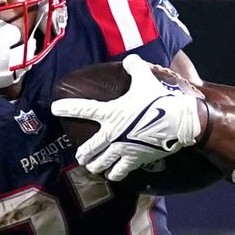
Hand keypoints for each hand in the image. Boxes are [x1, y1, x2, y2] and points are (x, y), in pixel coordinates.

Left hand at [51, 54, 200, 180]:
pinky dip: (116, 174)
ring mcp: (122, 149)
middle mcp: (112, 134)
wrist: (179, 121)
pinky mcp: (135, 159)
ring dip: (95, 165)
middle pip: (90, 148)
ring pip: (101, 163)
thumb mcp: (145, 78)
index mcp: (110, 113)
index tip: (54, 108)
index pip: (82, 109)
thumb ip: (134, 67)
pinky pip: (121, 171)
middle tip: (80, 155)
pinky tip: (113, 175)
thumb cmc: (159, 99)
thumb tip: (130, 60)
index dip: (66, 108)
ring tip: (93, 166)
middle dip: (83, 153)